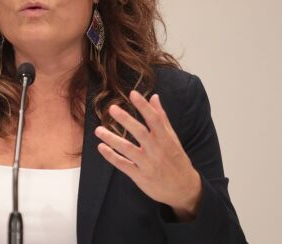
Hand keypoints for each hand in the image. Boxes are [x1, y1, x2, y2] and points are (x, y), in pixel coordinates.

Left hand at [94, 90, 201, 221]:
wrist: (183, 189)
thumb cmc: (176, 160)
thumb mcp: (173, 138)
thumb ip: (162, 118)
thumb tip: (154, 97)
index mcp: (165, 139)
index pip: (154, 119)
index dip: (144, 106)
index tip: (133, 94)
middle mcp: (156, 150)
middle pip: (140, 133)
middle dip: (126, 120)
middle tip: (112, 108)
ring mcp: (147, 164)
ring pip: (128, 149)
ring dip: (112, 139)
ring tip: (98, 130)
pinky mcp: (140, 176)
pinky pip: (123, 165)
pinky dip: (111, 157)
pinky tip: (101, 147)